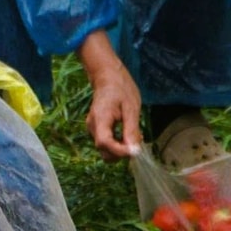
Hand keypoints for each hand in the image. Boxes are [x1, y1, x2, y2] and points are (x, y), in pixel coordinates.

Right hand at [78, 30, 141, 158]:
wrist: (108, 77)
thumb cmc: (121, 89)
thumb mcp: (131, 108)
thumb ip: (131, 130)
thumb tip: (135, 151)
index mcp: (100, 118)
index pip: (105, 143)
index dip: (120, 151)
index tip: (136, 151)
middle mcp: (92, 127)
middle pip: (105, 152)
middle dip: (122, 153)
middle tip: (138, 142)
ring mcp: (93, 129)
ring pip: (106, 150)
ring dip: (121, 149)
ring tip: (134, 135)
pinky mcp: (97, 130)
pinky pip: (107, 144)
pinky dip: (118, 144)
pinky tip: (128, 134)